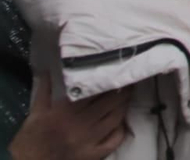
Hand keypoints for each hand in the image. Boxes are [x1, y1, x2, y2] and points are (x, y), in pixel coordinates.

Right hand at [12, 80, 128, 159]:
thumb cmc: (31, 138)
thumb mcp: (35, 112)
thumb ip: (45, 90)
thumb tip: (50, 69)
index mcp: (65, 111)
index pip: (94, 90)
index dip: (109, 79)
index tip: (117, 69)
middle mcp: (80, 124)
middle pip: (111, 102)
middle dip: (123, 89)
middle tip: (128, 80)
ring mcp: (89, 141)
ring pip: (116, 118)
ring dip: (124, 105)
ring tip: (127, 96)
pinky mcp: (93, 155)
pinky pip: (114, 140)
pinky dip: (121, 130)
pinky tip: (121, 122)